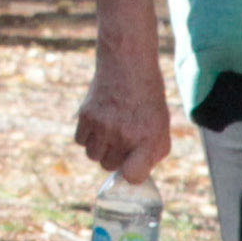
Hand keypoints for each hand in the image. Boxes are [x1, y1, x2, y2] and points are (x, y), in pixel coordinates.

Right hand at [72, 45, 175, 180]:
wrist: (128, 64)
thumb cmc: (147, 98)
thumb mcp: (160, 125)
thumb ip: (151, 153)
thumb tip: (135, 174)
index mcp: (148, 139)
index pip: (133, 176)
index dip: (131, 174)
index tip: (131, 166)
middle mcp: (124, 135)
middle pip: (109, 166)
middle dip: (115, 156)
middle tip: (121, 139)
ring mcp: (103, 126)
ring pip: (92, 155)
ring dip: (100, 147)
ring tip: (109, 130)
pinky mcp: (86, 115)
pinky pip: (80, 141)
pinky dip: (87, 135)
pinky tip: (98, 121)